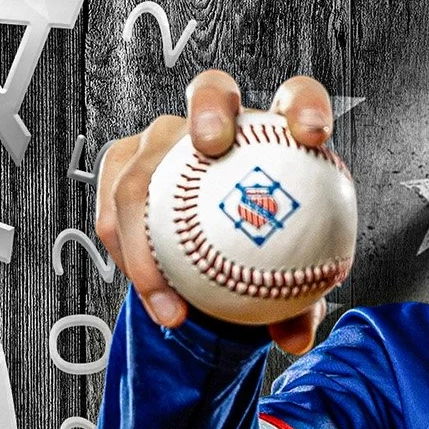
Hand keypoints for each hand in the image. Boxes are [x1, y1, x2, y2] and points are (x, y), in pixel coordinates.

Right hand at [93, 68, 337, 355]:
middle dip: (209, 108)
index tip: (312, 134)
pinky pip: (115, 211)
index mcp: (272, 137)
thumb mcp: (288, 291)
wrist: (213, 267)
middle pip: (209, 92)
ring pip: (144, 164)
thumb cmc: (262, 264)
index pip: (295, 100)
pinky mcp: (123, 167)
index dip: (305, 105)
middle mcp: (215, 124)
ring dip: (148, 228)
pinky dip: (132, 257)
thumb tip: (296, 336)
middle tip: (212, 145)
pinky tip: (155, 299)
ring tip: (171, 292)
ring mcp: (163, 141)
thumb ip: (298, 306)